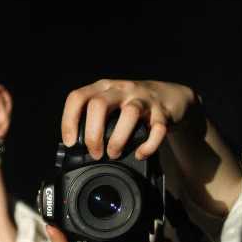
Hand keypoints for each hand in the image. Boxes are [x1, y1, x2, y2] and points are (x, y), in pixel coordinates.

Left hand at [60, 79, 198, 160]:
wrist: (171, 96)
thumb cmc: (134, 105)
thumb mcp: (112, 104)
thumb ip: (96, 118)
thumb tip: (77, 147)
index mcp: (104, 87)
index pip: (78, 97)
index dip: (69, 120)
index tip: (72, 142)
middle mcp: (121, 89)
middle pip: (99, 105)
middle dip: (93, 134)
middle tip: (96, 153)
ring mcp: (143, 98)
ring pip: (128, 114)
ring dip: (118, 139)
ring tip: (114, 154)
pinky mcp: (162, 111)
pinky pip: (157, 128)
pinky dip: (148, 145)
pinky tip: (141, 154)